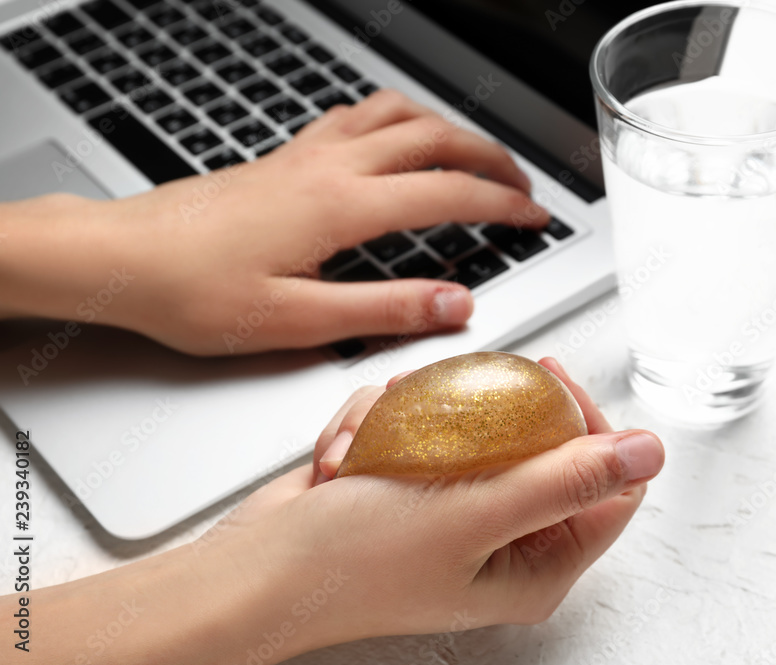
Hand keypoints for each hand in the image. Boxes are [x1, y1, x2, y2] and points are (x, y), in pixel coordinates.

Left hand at [0, 90, 545, 354]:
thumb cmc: (194, 291)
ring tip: (476, 155)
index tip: (534, 217)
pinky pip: (358, 115)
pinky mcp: (286, 155)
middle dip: (490, 159)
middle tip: (521, 185)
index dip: (502, 205)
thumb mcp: (298, 321)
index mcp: (341, 206)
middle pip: (434, 139)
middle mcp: (329, 167)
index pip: (447, 193)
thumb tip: (455, 306)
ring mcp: (307, 153)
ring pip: (399, 115)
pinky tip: (398, 137)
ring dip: (449, 129)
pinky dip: (398, 118)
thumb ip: (385, 311)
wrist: (123, 257)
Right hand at [211, 357, 663, 659]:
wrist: (255, 569)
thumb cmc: (351, 564)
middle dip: (491, 409)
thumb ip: (564, 481)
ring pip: (476, 424)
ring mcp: (458, 510)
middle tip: (457, 393)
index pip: (609, 486)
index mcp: (537, 566)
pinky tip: (349, 453)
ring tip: (378, 439)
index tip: (546, 380)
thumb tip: (648, 451)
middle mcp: (505, 541)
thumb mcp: (471, 516)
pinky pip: (422, 425)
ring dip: (422, 415)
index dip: (588, 423)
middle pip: (542, 444)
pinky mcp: (415, 485)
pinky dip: (383, 425)